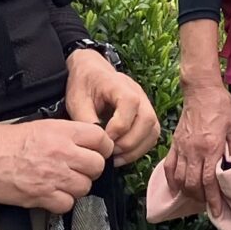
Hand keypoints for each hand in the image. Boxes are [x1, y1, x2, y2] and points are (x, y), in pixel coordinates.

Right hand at [0, 116, 114, 212]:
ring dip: (77, 187)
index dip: (102, 147)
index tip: (96, 152)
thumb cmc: (5, 141)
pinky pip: (67, 204)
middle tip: (80, 170)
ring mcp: (53, 176)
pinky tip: (52, 194)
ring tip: (63, 182)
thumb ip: (66, 134)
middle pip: (97, 166)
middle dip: (91, 169)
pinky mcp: (42, 196)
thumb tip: (86, 142)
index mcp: (62, 132)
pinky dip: (62, 202)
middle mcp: (62, 153)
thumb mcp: (40, 126)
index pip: (101, 139)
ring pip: (85, 187)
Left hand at [66, 48, 160, 164]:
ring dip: (136, 148)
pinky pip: (152, 135)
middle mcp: (138, 93)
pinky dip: (140, 149)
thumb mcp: (77, 101)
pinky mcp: (145, 115)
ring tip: (116, 157)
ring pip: (153, 129)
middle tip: (110, 152)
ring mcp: (145, 103)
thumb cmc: (83, 85)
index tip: (103, 139)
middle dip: (129, 142)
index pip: (130, 104)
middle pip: (147, 119)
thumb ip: (87, 121)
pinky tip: (122, 155)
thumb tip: (99, 144)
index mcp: (119, 84)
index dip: (118, 127)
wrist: (90, 72)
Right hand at [167, 78, 230, 211]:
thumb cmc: (221, 106)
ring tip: (197, 198)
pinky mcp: (174, 143)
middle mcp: (194, 151)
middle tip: (210, 206)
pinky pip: (169, 166)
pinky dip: (171, 181)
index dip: (213, 199)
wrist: (201, 90)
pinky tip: (176, 188)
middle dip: (201, 199)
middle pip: (193, 183)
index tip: (217, 211)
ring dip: (188, 192)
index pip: (210, 181)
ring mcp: (182, 148)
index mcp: (211, 147)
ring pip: (180, 178)